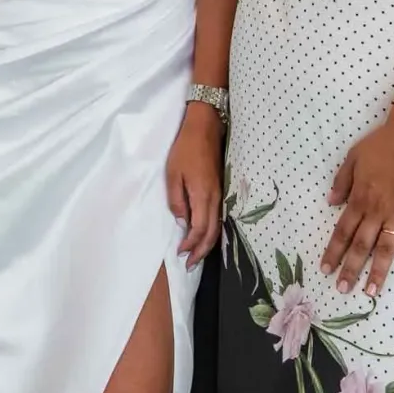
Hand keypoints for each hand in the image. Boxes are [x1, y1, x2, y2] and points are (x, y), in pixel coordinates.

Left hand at [166, 102, 224, 267]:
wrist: (205, 128)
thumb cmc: (185, 149)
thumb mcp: (173, 174)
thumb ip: (177, 200)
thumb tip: (182, 222)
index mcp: (202, 195)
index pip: (199, 228)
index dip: (191, 244)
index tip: (180, 254)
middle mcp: (215, 198)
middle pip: (212, 232)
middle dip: (201, 251)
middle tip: (190, 265)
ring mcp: (220, 193)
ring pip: (217, 226)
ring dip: (208, 243)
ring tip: (197, 256)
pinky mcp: (220, 189)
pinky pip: (218, 216)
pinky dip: (212, 231)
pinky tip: (206, 235)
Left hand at [322, 114, 393, 295]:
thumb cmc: (383, 144)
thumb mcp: (353, 157)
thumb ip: (342, 181)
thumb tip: (330, 202)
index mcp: (360, 198)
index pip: (342, 231)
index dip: (333, 252)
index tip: (326, 269)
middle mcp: (378, 211)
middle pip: (361, 245)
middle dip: (350, 269)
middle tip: (342, 290)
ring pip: (387, 248)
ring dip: (378, 271)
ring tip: (371, 291)